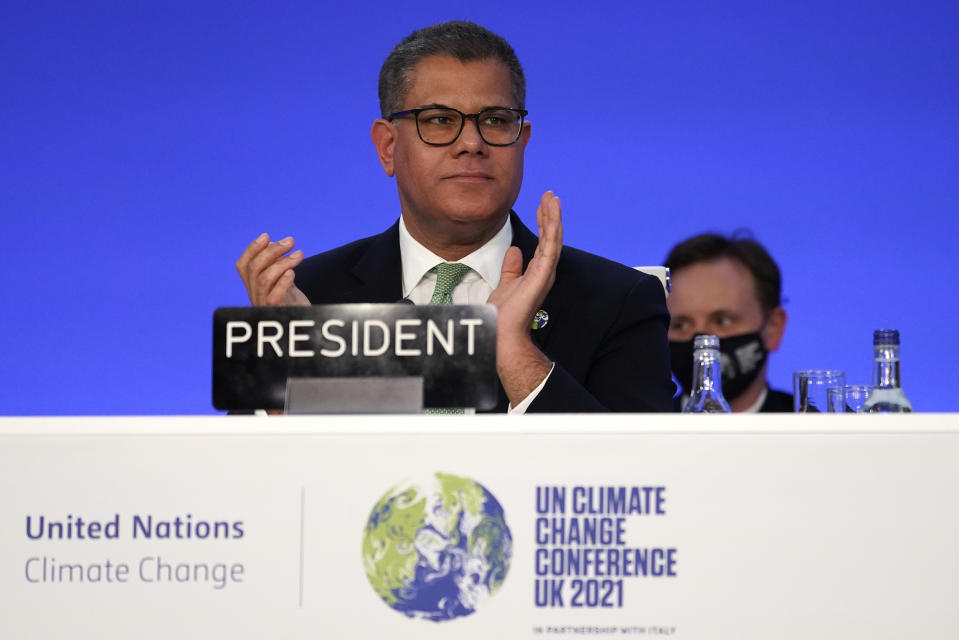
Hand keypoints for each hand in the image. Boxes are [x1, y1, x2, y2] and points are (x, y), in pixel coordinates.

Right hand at [235, 233, 310, 305]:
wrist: (303, 323)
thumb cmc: (293, 302)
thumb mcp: (284, 281)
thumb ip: (277, 265)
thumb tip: (276, 243)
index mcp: (252, 286)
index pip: (243, 265)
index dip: (252, 249)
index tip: (266, 236)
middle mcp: (254, 295)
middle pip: (255, 269)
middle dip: (272, 250)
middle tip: (290, 241)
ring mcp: (263, 304)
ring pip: (264, 279)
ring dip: (283, 262)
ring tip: (299, 254)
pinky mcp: (277, 311)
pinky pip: (274, 295)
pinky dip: (283, 282)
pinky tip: (293, 272)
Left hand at [487, 191, 562, 403]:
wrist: (501, 330)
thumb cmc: (503, 313)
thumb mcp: (506, 283)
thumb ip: (512, 267)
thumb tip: (514, 250)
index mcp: (536, 271)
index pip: (543, 241)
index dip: (543, 221)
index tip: (542, 203)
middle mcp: (544, 270)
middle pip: (551, 236)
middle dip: (550, 214)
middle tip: (549, 194)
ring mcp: (545, 272)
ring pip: (554, 238)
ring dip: (554, 216)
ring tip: (552, 197)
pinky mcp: (543, 274)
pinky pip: (551, 246)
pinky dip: (553, 227)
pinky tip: (552, 212)